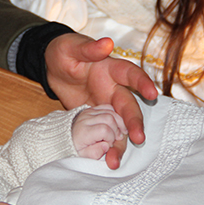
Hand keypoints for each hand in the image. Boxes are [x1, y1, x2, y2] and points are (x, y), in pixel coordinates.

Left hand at [44, 34, 157, 168]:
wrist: (51, 66)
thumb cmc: (65, 52)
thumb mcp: (71, 47)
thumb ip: (88, 48)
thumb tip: (107, 43)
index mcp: (111, 69)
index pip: (130, 74)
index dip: (142, 83)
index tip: (152, 94)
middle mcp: (113, 89)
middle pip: (128, 107)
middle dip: (134, 122)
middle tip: (139, 137)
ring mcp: (105, 106)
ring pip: (119, 126)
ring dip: (119, 143)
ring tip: (114, 160)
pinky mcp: (95, 119)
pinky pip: (103, 134)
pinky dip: (103, 147)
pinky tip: (102, 162)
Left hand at [72, 105, 126, 159]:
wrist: (62, 137)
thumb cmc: (74, 148)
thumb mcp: (83, 156)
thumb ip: (95, 153)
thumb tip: (106, 146)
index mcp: (83, 131)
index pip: (105, 130)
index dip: (111, 139)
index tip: (108, 145)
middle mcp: (85, 119)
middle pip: (109, 118)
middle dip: (116, 130)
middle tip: (115, 139)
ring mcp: (88, 112)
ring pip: (110, 111)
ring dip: (118, 122)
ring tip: (118, 133)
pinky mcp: (90, 109)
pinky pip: (107, 107)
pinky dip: (115, 115)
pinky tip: (116, 124)